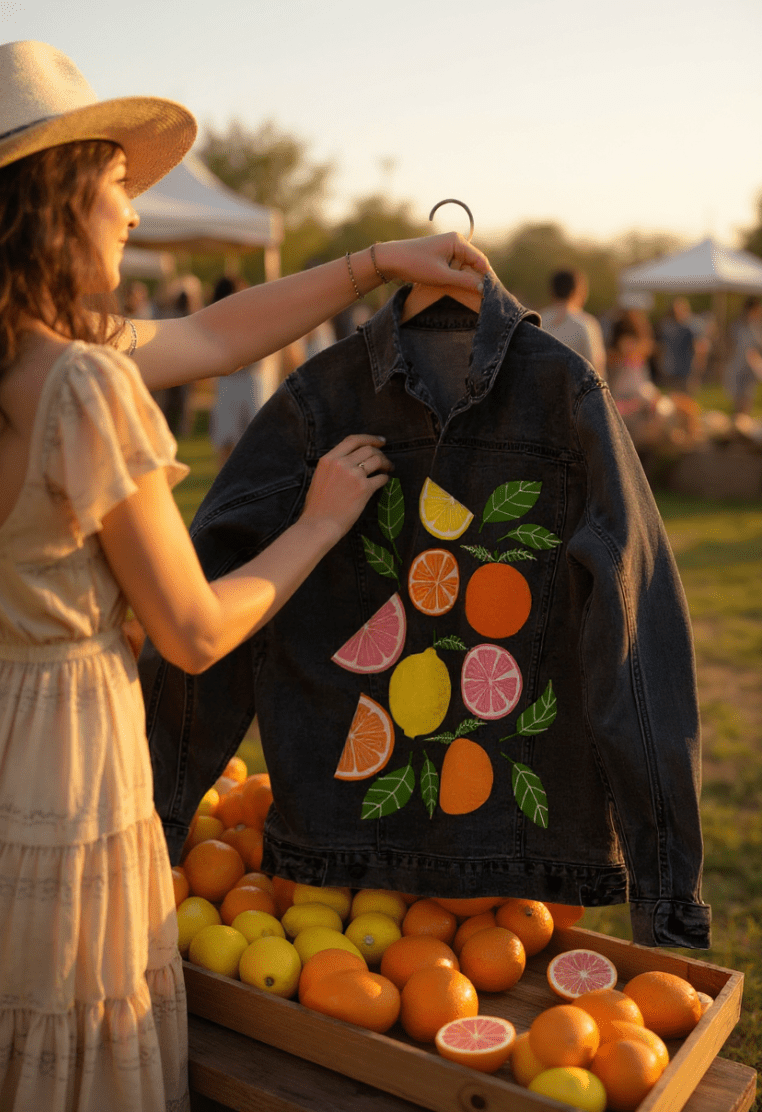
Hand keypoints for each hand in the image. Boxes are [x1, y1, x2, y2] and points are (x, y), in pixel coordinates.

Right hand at [300, 434, 391, 542]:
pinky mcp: (364, 489)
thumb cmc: (317, 507)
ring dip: (386, 463)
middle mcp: (341, 463)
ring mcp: (353, 475)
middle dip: (380, 453)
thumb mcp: (320, 477)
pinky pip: (381, 478)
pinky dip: (386, 478)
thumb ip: (333, 466)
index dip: (369, 438)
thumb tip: (350, 461)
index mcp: (328, 459)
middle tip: (385, 460)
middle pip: (368, 449)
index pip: (353, 440)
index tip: (380, 441)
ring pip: (377, 460)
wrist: (318, 525)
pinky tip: (385, 482)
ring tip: (388, 469)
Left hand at [374, 233, 489, 291]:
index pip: (480, 260)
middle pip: (473, 263)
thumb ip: (464, 281)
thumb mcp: (442, 276)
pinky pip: (454, 267)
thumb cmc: (416, 264)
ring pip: (464, 266)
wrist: (391, 259)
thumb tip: (483, 288)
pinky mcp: (440, 255)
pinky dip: (455, 277)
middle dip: (475, 278)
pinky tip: (453, 286)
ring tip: (466, 293)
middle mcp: (455, 241)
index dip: (486, 276)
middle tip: (479, 296)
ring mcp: (447, 248)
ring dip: (464, 279)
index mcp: (458, 241)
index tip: (490, 292)